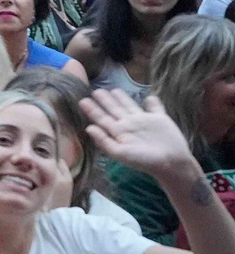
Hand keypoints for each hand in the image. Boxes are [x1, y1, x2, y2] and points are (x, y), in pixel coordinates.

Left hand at [80, 90, 197, 181]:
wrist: (170, 163)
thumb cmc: (144, 160)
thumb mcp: (120, 152)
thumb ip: (104, 141)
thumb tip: (88, 128)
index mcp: (119, 132)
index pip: (103, 118)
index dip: (93, 110)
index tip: (82, 100)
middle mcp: (130, 125)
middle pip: (114, 110)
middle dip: (105, 101)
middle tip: (96, 90)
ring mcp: (144, 121)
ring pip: (130, 106)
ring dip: (122, 98)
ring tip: (113, 90)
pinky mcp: (160, 119)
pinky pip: (155, 108)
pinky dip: (153, 102)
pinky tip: (150, 97)